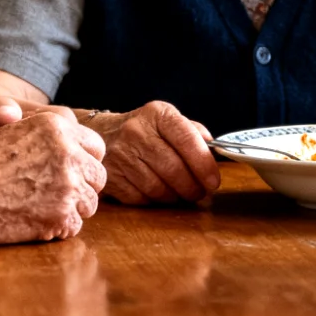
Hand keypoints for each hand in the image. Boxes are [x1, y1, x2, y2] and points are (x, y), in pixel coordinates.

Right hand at [0, 112, 106, 243]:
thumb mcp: (9, 130)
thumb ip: (45, 130)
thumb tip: (69, 136)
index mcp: (57, 126)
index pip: (95, 146)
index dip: (84, 161)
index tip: (71, 170)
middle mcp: (68, 153)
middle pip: (98, 176)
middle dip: (83, 186)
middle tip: (58, 192)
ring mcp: (67, 186)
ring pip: (90, 203)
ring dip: (72, 208)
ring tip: (45, 207)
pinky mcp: (60, 216)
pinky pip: (75, 225)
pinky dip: (60, 228)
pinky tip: (38, 221)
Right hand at [83, 101, 221, 204]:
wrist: (101, 133)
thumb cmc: (144, 131)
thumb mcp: (166, 121)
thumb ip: (192, 132)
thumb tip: (214, 149)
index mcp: (157, 114)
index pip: (187, 138)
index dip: (204, 164)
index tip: (213, 181)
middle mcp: (136, 131)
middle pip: (173, 169)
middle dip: (192, 187)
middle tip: (199, 193)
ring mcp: (120, 154)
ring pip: (157, 187)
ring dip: (174, 197)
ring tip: (180, 194)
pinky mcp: (109, 176)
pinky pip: (140, 198)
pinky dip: (153, 201)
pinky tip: (157, 194)